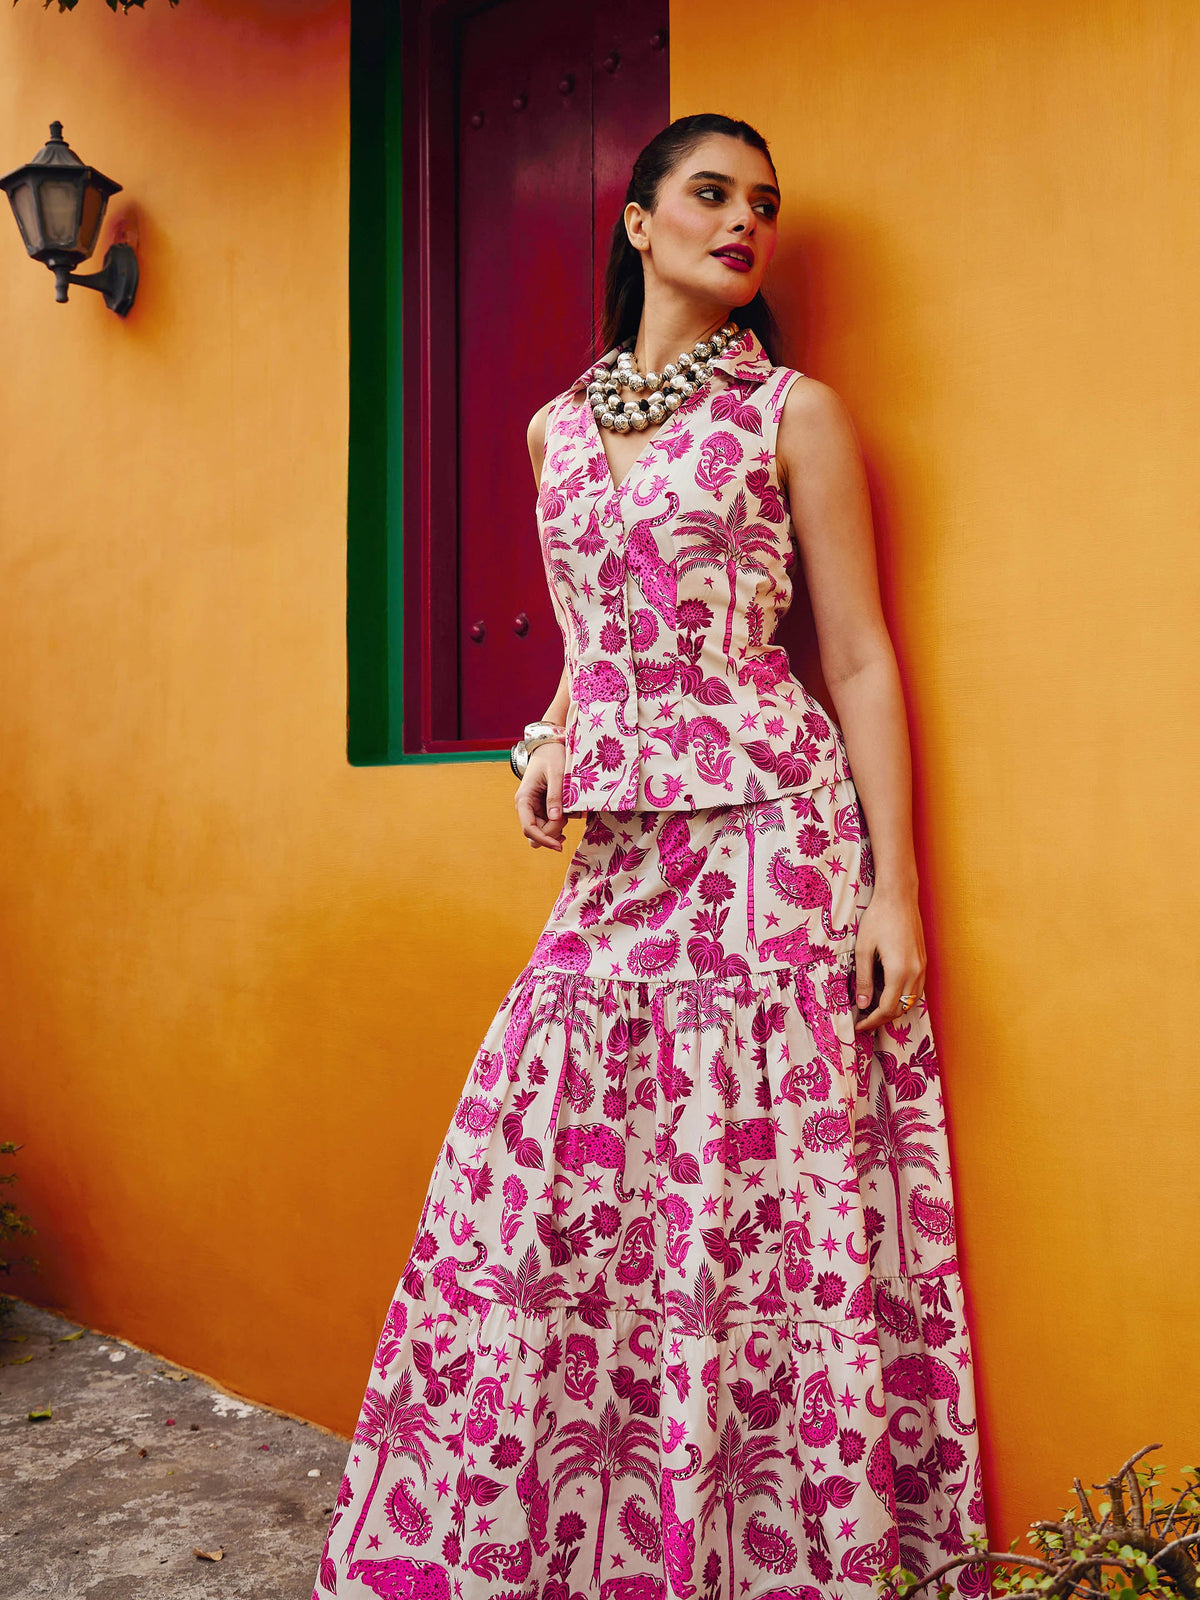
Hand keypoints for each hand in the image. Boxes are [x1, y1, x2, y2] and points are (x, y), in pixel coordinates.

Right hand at [514, 742, 566, 850]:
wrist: (549, 747)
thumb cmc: (551, 756)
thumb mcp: (556, 774)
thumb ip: (555, 796)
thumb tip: (555, 819)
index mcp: (524, 799)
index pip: (529, 829)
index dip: (543, 840)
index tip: (559, 846)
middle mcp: (526, 807)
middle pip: (537, 833)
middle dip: (553, 831)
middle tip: (568, 816)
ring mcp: (534, 809)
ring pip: (543, 831)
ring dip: (557, 828)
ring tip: (568, 812)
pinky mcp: (542, 808)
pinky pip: (549, 824)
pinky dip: (558, 824)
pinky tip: (566, 818)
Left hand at [852, 886, 926, 1031]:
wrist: (899, 897)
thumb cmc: (878, 919)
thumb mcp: (863, 949)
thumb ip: (864, 979)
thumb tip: (862, 1004)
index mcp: (899, 971)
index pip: (887, 1008)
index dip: (872, 1021)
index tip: (858, 1026)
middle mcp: (915, 972)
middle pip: (901, 1008)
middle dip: (882, 1019)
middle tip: (864, 1021)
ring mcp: (922, 967)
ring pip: (911, 1000)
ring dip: (894, 1009)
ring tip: (874, 1011)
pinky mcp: (923, 961)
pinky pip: (916, 989)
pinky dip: (903, 997)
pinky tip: (889, 994)